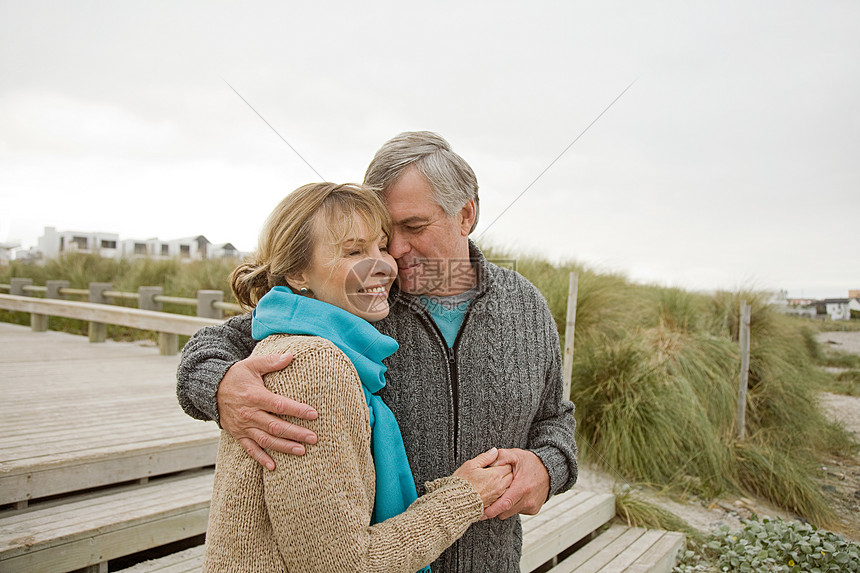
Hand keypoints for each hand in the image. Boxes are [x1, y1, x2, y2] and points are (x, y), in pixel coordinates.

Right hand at [217, 353, 317, 469]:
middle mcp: (248, 413)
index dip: (297, 410)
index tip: (314, 414)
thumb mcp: (252, 365)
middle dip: (295, 433)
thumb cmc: (236, 375)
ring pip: (265, 440)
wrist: (210, 389)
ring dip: (283, 447)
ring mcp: (242, 426)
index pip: (279, 405)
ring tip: (302, 451)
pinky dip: (260, 458)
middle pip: (275, 426)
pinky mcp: (237, 434)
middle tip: (314, 438)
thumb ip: (271, 361)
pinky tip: (273, 466)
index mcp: (254, 396)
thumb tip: (291, 355)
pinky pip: (249, 449)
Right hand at [453, 448, 513, 507]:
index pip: (508, 465)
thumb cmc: (462, 483)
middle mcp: (499, 486)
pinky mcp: (494, 502)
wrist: (456, 502)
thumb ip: (485, 457)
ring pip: (509, 485)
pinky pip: (504, 494)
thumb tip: (494, 451)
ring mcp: (497, 495)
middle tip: (496, 468)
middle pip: (511, 475)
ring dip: (505, 480)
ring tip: (494, 478)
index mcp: (495, 475)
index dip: (503, 462)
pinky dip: (502, 490)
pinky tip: (492, 487)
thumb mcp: (470, 465)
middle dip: (506, 471)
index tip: (497, 462)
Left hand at [482, 448, 549, 519]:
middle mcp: (528, 500)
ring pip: (510, 513)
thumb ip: (501, 457)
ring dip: (504, 507)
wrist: (550, 469)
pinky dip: (513, 506)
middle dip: (494, 509)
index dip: (491, 510)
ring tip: (502, 494)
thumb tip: (488, 463)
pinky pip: (518, 511)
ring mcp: (532, 506)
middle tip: (486, 501)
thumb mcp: (515, 455)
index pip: (504, 504)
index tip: (480, 513)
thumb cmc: (530, 462)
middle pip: (505, 512)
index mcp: (522, 487)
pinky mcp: (534, 510)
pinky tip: (513, 495)